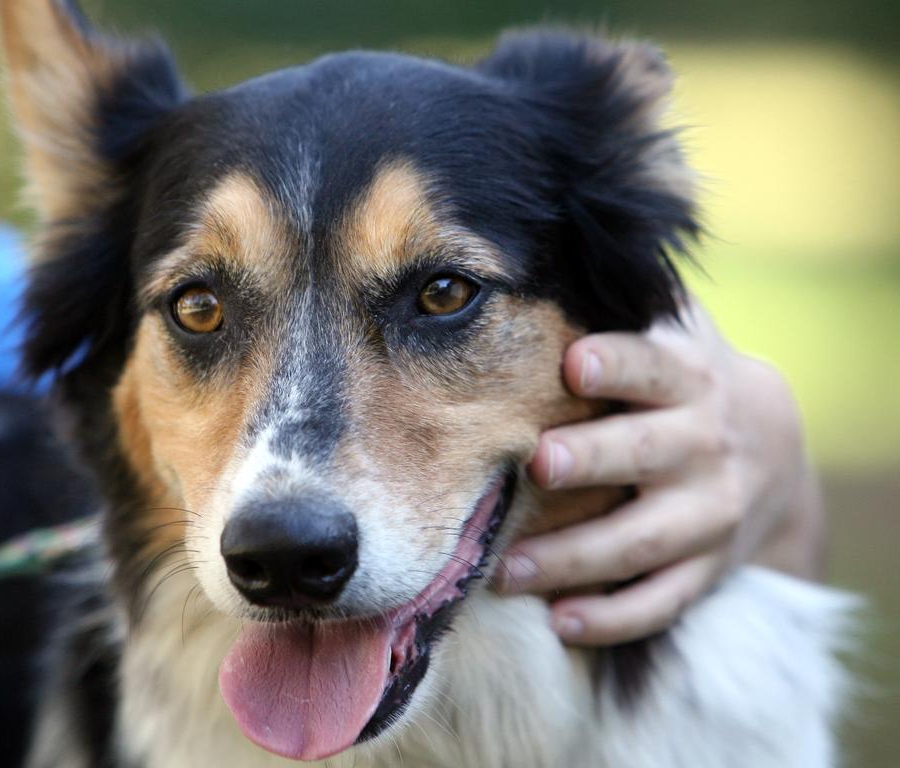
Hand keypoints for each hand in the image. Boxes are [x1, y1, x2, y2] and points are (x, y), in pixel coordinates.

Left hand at [498, 299, 824, 644]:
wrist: (773, 446)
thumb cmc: (685, 380)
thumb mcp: (675, 329)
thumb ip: (628, 296)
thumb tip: (565, 229)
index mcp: (688, 379)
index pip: (654, 367)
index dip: (619, 363)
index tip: (574, 361)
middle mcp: (703, 445)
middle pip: (648, 453)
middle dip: (596, 458)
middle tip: (540, 461)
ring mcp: (708, 513)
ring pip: (644, 540)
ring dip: (576, 557)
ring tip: (509, 570)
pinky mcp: (705, 567)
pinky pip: (661, 600)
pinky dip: (613, 618)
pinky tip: (561, 621)